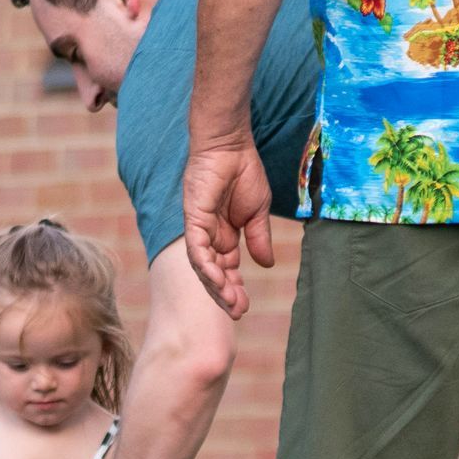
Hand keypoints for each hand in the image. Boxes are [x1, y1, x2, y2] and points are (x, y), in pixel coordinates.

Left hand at [183, 138, 273, 320]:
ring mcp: (199, 228)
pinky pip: (196, 248)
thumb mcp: (257, 213)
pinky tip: (217, 281)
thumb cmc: (244, 172)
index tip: (244, 306)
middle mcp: (208, 236)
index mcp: (224, 236)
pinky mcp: (193, 218)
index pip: (226, 269)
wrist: (232, 145)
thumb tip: (266, 265)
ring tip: (231, 303)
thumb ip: (259, 239)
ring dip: (216, 286)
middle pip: (213, 273)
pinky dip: (205, 266)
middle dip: (225, 294)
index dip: (234, 288)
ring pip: (203, 266)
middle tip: (238, 312)